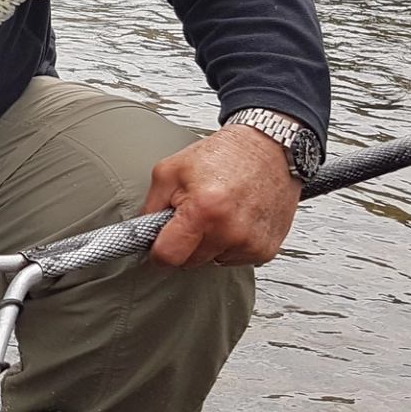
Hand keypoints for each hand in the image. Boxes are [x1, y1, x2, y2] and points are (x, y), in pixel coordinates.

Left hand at [143, 125, 301, 267]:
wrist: (269, 149)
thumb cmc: (223, 156)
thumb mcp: (171, 170)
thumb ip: (151, 206)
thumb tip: (141, 233)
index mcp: (204, 210)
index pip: (169, 256)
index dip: (158, 252)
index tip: (159, 245)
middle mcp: (231, 231)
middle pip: (190, 262)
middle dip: (186, 243)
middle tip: (194, 216)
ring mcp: (251, 244)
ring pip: (212, 261)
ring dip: (210, 244)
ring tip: (218, 213)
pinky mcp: (266, 250)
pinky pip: (235, 260)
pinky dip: (230, 244)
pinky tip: (236, 219)